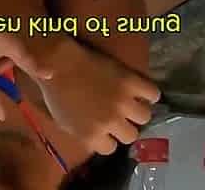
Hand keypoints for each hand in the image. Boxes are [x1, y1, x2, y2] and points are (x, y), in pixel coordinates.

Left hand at [37, 38, 160, 154]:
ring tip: (131, 103)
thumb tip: (99, 140)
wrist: (58, 61)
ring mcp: (122, 102)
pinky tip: (140, 90)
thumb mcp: (62, 120)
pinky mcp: (130, 82)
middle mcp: (109, 122)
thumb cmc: (56, 90)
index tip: (105, 128)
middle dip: (124, 125)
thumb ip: (83, 134)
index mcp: (90, 135)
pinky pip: (153, 94)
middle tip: (119, 115)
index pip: (110, 148)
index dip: (107, 137)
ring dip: (137, 110)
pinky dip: (149, 93)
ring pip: (145, 117)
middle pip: (131, 135)